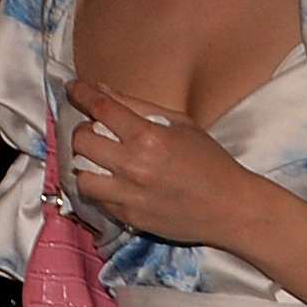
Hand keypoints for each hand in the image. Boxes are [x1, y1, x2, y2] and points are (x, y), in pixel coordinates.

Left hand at [67, 82, 275, 249]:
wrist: (231, 208)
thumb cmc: (211, 162)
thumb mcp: (181, 124)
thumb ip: (138, 105)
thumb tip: (100, 90)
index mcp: (149, 136)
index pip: (100, 107)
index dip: (81, 93)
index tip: (74, 89)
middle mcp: (135, 165)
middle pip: (81, 140)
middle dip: (84, 131)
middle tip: (96, 132)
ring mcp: (130, 195)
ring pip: (81, 176)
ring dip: (86, 165)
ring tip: (100, 163)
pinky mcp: (130, 218)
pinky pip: (97, 201)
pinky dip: (101, 189)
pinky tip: (116, 183)